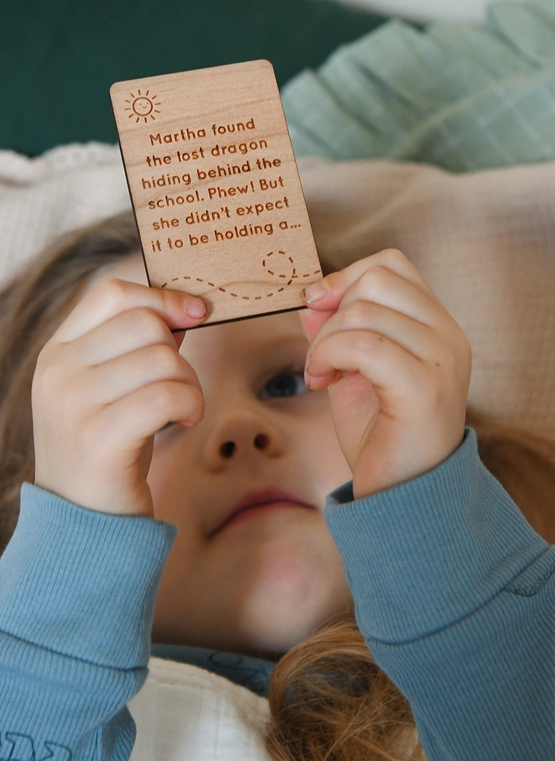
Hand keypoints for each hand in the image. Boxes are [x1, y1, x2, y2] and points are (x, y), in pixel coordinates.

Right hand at [32, 279, 206, 514]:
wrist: (82, 522)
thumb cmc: (107, 450)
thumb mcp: (110, 391)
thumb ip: (135, 348)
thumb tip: (183, 308)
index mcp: (57, 353)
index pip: (111, 294)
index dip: (161, 297)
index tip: (196, 313)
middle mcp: (57, 372)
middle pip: (144, 323)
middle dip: (180, 351)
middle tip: (181, 386)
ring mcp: (73, 403)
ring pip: (162, 358)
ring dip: (189, 383)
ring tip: (182, 409)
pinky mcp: (99, 437)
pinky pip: (167, 394)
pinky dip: (190, 403)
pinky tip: (184, 420)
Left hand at [300, 249, 470, 497]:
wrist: (403, 495)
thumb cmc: (382, 437)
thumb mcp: (352, 374)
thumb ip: (338, 333)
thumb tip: (312, 300)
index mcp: (436, 327)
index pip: (392, 264)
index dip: (345, 276)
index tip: (317, 307)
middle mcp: (447, 336)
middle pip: (377, 278)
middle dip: (332, 310)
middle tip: (320, 353)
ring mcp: (441, 360)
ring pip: (365, 310)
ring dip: (324, 340)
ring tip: (319, 373)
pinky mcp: (424, 388)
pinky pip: (365, 344)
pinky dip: (329, 355)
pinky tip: (322, 382)